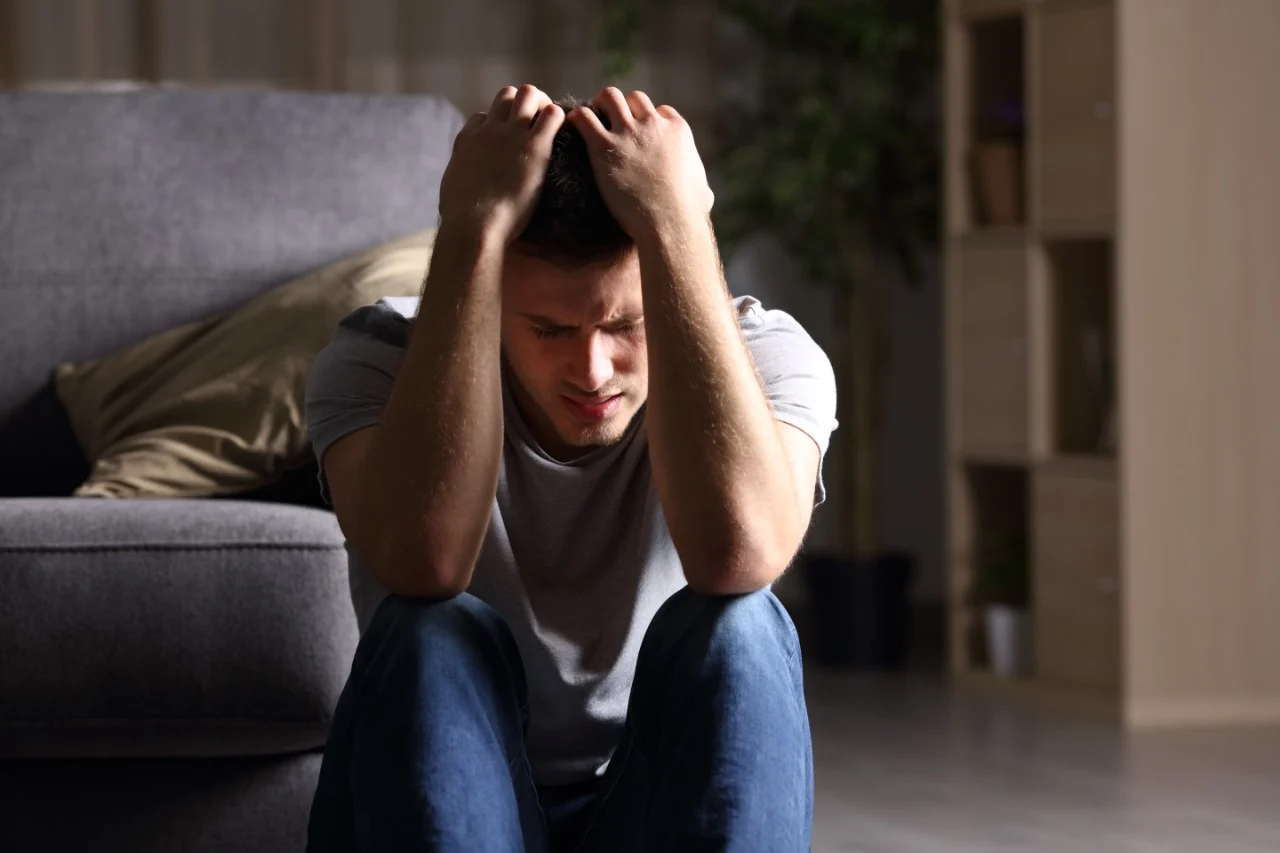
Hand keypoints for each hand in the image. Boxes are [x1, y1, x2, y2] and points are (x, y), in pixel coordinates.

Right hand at [439, 84, 565, 242]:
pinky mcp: (534, 146)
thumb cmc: (461, 218)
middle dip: (522, 105)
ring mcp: (511, 134)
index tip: (507, 141)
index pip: (483, 116)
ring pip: (528, 94)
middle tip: (534, 127)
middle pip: (506, 94)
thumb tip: (462, 184)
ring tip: (549, 128)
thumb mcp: (453, 188)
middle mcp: (489, 129)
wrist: (474, 223)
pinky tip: (563, 136)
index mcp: (467, 140)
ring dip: (541, 105)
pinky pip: (552, 114)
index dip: (497, 125)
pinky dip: (559, 119)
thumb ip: (462, 176)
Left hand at [566, 88, 713, 238]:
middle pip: (634, 98)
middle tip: (611, 122)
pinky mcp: (604, 147)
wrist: (668, 221)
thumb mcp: (702, 192)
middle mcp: (653, 124)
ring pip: (609, 97)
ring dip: (598, 106)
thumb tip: (705, 195)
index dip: (648, 120)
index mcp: (677, 130)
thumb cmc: (687, 213)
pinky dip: (577, 119)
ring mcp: (628, 133)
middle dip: (623, 107)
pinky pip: (584, 118)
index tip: (640, 132)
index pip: (660, 110)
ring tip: (591, 120)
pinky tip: (573, 127)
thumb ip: (700, 185)